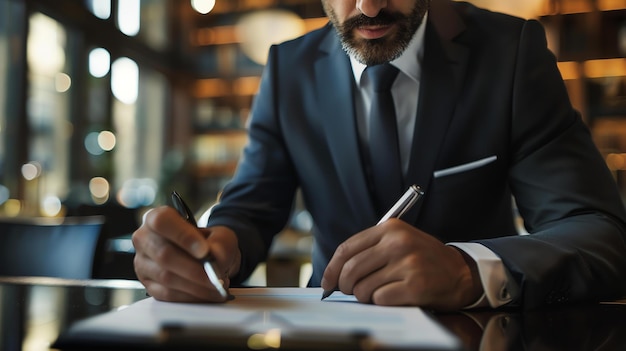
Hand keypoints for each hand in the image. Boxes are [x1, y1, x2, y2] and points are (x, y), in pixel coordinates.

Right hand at [132, 206, 240, 301]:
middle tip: (215, 277)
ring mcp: (143, 263)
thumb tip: (216, 257)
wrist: (206, 258)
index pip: (162, 222)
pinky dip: (190, 296)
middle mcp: (144, 239)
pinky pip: (167, 294)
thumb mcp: (221, 236)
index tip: (204, 251)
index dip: (183, 236)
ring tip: (215, 286)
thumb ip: (221, 243)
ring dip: (195, 286)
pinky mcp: (148, 285)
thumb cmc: (209, 242)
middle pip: (163, 254)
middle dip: (193, 269)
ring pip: (166, 277)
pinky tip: (205, 294)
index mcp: (157, 218)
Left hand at [320, 219, 482, 309]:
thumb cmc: (424, 259)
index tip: (328, 282)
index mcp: (390, 229)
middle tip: (351, 291)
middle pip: (351, 269)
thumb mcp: (399, 241)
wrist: (461, 272)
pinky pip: (380, 299)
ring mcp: (407, 264)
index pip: (347, 248)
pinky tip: (394, 297)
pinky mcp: (415, 285)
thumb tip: (336, 273)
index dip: (332, 268)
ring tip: (378, 293)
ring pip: (363, 288)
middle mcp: (398, 243)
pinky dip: (382, 302)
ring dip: (365, 296)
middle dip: (346, 286)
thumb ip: (370, 250)